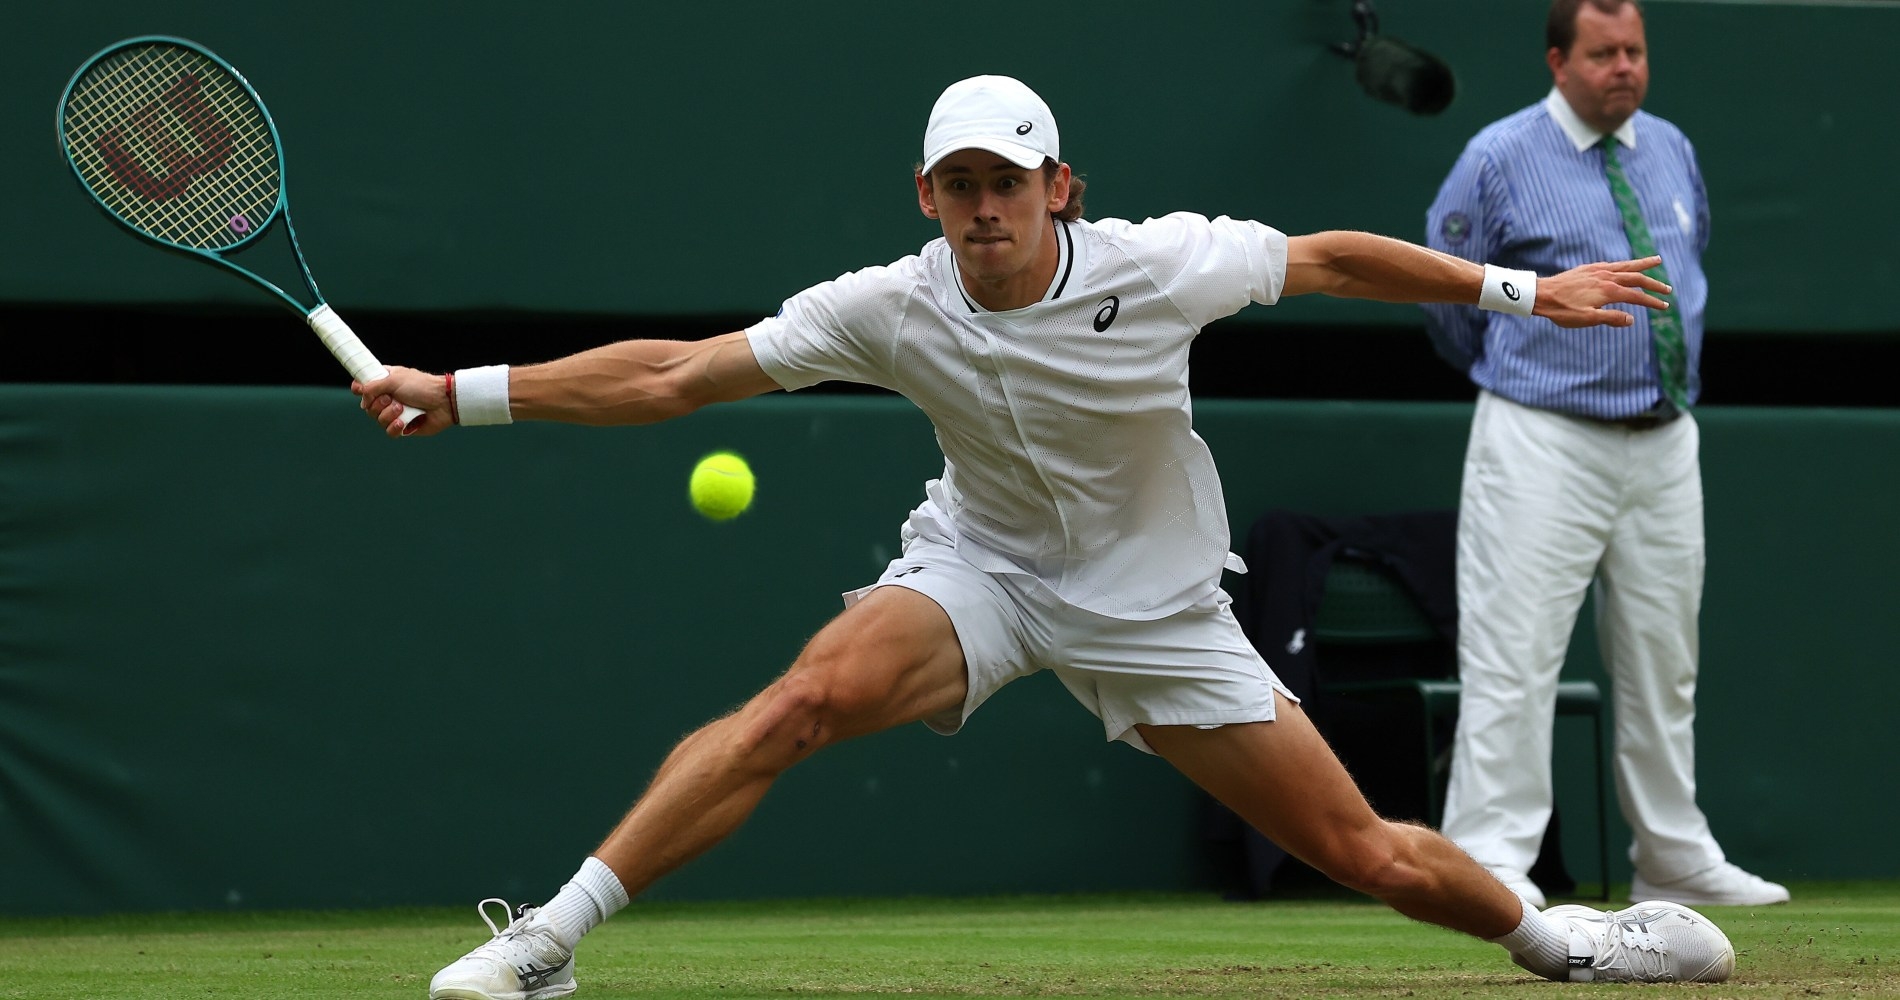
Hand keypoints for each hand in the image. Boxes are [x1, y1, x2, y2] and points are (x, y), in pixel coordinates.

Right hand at [352, 366, 450, 437]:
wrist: (443, 401)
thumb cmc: (422, 386)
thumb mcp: (395, 379)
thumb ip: (373, 386)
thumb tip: (361, 397)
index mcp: (385, 382)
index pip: (364, 386)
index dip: (359, 389)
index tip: (359, 391)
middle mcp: (388, 397)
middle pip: (368, 406)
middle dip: (377, 404)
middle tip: (390, 398)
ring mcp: (395, 413)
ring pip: (377, 419)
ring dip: (388, 414)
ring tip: (401, 408)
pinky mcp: (403, 427)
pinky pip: (389, 432)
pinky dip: (394, 427)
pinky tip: (403, 422)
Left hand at [1534, 256, 1672, 328]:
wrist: (1542, 294)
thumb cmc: (1562, 310)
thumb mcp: (1587, 319)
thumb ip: (1611, 318)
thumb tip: (1632, 319)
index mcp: (1609, 291)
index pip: (1637, 296)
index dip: (1652, 302)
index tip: (1665, 306)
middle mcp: (1606, 277)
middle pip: (1636, 278)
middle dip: (1654, 284)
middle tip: (1668, 289)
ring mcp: (1598, 270)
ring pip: (1626, 265)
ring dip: (1643, 264)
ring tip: (1657, 260)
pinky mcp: (1589, 268)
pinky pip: (1612, 264)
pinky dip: (1624, 263)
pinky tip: (1626, 265)